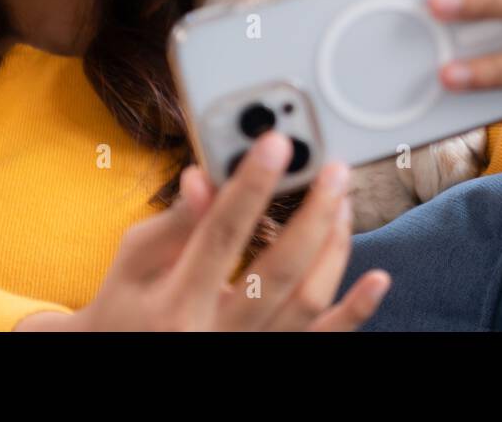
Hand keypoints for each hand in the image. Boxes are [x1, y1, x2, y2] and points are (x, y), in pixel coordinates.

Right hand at [17, 131, 390, 330]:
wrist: (123, 359)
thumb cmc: (129, 303)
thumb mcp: (134, 260)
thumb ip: (174, 220)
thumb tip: (206, 177)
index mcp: (175, 304)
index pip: (220, 235)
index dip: (251, 186)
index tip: (276, 143)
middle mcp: (216, 335)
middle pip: (277, 270)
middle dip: (313, 213)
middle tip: (333, 168)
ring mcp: (249, 350)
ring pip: (307, 301)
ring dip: (334, 246)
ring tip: (342, 201)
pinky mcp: (273, 356)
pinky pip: (323, 339)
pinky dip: (355, 311)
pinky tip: (378, 278)